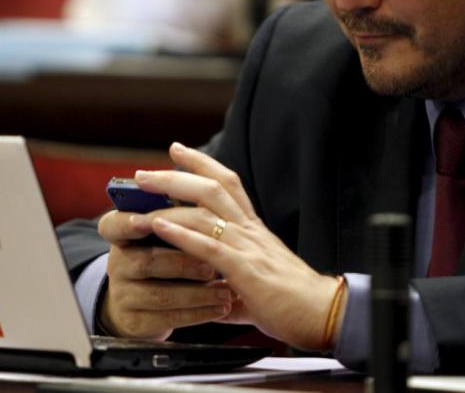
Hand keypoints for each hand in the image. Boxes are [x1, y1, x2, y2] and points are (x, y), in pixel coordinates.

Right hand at [97, 209, 234, 339]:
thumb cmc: (163, 258)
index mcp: (120, 235)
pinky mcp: (135, 322)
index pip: (113, 225)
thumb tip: (203, 187)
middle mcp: (116, 263)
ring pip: (161, 293)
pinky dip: (199, 313)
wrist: (145, 305)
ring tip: (225, 290)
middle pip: (146, 260)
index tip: (149, 221)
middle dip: (183, 263)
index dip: (128, 224)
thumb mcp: (161, 235)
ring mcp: (123, 295)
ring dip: (198, 292)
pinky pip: (168, 318)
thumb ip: (174, 214)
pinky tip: (221, 307)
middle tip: (213, 264)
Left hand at [133, 142, 346, 350]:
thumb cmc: (293, 301)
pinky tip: (159, 228)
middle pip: (211, 187)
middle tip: (143, 174)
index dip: (201, 164)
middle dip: (174, 176)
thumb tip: (207, 297)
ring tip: (139, 202)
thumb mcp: (253, 285)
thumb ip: (227, 285)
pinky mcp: (246, 270)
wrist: (325, 314)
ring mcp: (248, 247)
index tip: (177, 150)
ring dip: (168, 204)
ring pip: (205, 211)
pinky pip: (210, 246)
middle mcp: (249, 230)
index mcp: (252, 230)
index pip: (227, 184)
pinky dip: (181, 235)